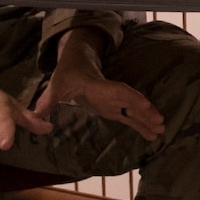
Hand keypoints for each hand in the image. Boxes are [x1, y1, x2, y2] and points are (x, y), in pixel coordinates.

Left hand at [32, 29, 164, 144]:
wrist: (77, 65)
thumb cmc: (66, 75)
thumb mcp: (55, 86)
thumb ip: (47, 100)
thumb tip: (37, 115)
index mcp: (97, 86)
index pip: (116, 91)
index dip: (130, 98)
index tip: (144, 104)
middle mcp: (110, 93)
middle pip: (131, 101)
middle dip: (145, 111)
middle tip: (160, 121)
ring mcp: (114, 101)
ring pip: (133, 110)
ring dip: (147, 119)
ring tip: (161, 129)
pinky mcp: (114, 108)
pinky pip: (130, 116)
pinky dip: (141, 125)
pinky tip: (152, 134)